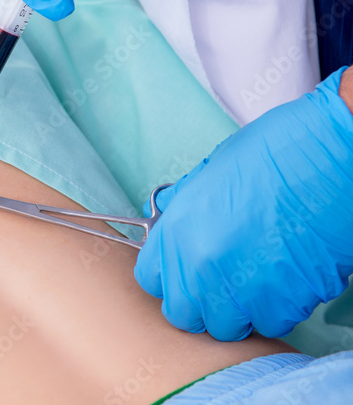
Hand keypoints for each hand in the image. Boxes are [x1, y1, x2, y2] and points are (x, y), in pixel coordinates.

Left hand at [134, 68, 352, 340]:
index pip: (150, 280)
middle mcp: (200, 269)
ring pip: (228, 326)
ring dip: (240, 309)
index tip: (183, 272)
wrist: (329, 163)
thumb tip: (171, 212)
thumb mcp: (212, 172)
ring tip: (258, 277)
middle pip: (184, 314)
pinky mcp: (283, 305)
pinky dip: (276, 308)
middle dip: (200, 303)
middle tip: (222, 282)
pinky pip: (270, 323)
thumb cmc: (276, 155)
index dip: (169, 277)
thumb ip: (185, 203)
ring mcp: (241, 292)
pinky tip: (286, 278)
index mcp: (177, 233)